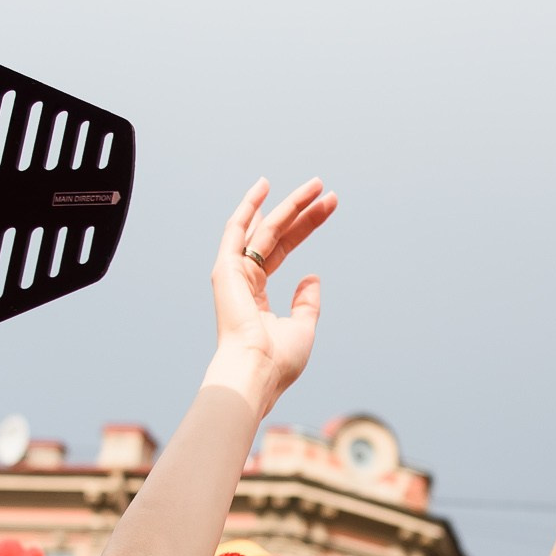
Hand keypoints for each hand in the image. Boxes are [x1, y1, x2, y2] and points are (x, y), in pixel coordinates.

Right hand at [207, 179, 337, 415]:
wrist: (255, 372)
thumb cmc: (278, 360)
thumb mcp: (302, 328)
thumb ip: (306, 302)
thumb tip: (311, 277)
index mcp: (257, 296)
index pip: (284, 249)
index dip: (306, 226)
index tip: (329, 207)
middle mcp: (243, 280)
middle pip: (278, 234)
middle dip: (303, 211)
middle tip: (327, 189)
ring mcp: (233, 273)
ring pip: (265, 229)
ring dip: (289, 204)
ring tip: (316, 184)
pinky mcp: (226, 269)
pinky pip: (237, 231)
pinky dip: (249, 207)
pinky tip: (264, 187)